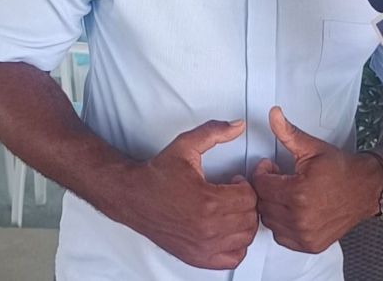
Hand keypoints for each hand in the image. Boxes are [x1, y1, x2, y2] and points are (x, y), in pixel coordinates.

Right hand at [121, 120, 258, 269]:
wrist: (133, 196)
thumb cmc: (158, 174)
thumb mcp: (186, 146)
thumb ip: (214, 132)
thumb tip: (238, 125)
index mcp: (207, 201)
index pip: (249, 197)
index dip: (244, 185)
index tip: (232, 180)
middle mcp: (207, 228)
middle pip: (250, 218)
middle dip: (245, 202)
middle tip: (231, 193)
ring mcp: (203, 246)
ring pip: (245, 238)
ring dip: (242, 221)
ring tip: (227, 208)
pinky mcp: (197, 257)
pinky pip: (233, 258)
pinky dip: (235, 244)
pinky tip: (224, 229)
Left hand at [250, 107, 382, 253]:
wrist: (366, 189)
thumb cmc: (340, 168)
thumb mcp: (313, 147)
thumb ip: (288, 133)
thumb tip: (273, 113)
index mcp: (298, 193)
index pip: (260, 185)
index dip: (262, 172)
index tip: (272, 167)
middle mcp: (300, 218)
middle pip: (262, 204)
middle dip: (266, 189)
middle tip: (279, 178)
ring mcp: (306, 235)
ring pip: (269, 221)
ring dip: (272, 206)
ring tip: (286, 193)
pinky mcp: (311, 245)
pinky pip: (281, 236)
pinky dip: (282, 224)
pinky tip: (292, 209)